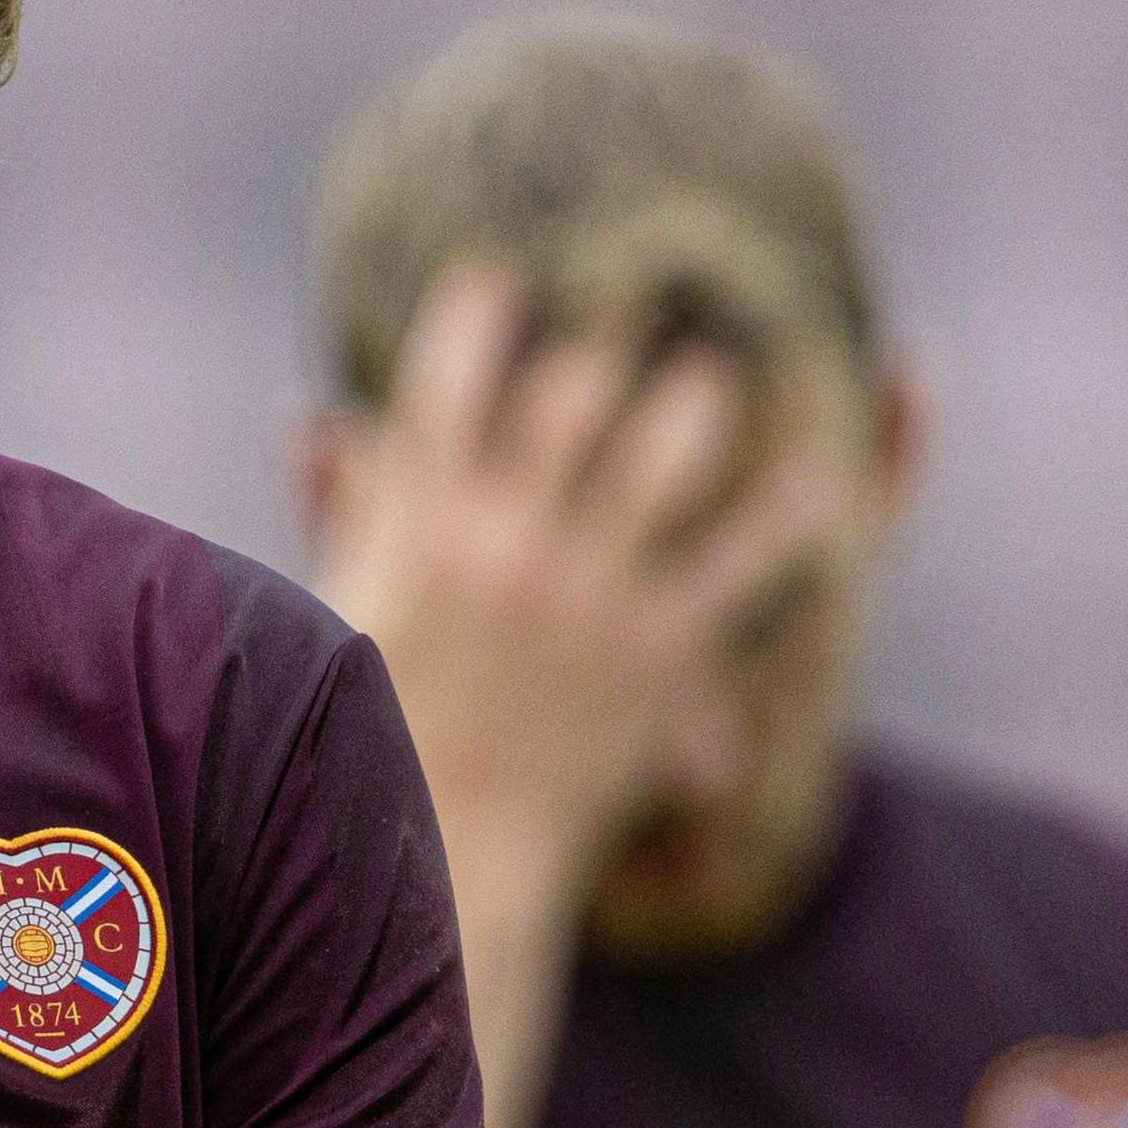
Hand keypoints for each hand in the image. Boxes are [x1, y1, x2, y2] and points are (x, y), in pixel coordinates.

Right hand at [316, 268, 844, 1127]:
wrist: (457, 852)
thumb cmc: (386, 728)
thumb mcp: (345, 609)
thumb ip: (350, 510)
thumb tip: (314, 421)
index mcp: (422, 525)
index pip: (447, 380)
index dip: (477, 313)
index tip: (499, 276)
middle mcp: (506, 543)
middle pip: (570, 397)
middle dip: (605, 335)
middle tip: (638, 293)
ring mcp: (588, 592)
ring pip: (662, 452)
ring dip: (693, 403)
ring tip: (708, 380)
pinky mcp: (659, 649)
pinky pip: (742, 560)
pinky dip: (784, 517)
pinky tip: (814, 483)